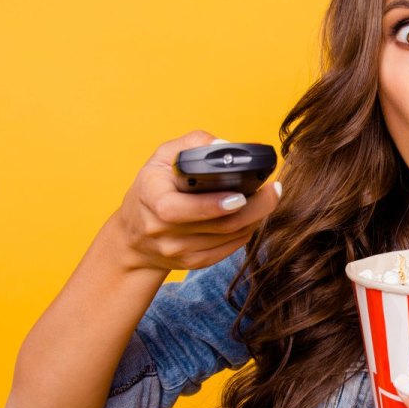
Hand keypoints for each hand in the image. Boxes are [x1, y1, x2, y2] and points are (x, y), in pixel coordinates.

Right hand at [112, 130, 280, 270]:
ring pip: (230, 237)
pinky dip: (246, 231)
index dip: (214, 204)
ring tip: (266, 198)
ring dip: (255, 218)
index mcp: (152, 199)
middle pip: (220, 225)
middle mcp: (163, 230)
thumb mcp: (162, 158)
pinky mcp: (193, 263)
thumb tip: (225, 146)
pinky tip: (252, 216)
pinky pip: (229, 249)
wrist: (134, 237)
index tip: (242, 194)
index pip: (182, 209)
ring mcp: (178, 251)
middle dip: (254, 208)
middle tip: (274, 190)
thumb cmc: (152, 188)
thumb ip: (193, 144)